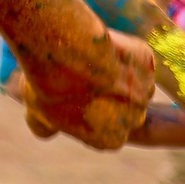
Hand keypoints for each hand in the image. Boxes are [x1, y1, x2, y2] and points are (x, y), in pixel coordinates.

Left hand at [14, 28, 157, 150]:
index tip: (72, 93)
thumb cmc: (49, 86)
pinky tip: (100, 44)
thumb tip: (43, 130)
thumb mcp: (37, 114)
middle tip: (79, 73)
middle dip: (105, 92)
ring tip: (86, 57)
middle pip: (122, 105)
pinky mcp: (147, 61)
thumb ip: (44, 126)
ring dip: (115, 70)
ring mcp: (144, 89)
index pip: (103, 128)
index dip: (86, 108)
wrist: (65, 52)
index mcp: (111, 139)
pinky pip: (135, 54)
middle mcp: (135, 120)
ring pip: (131, 79)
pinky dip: (121, 48)